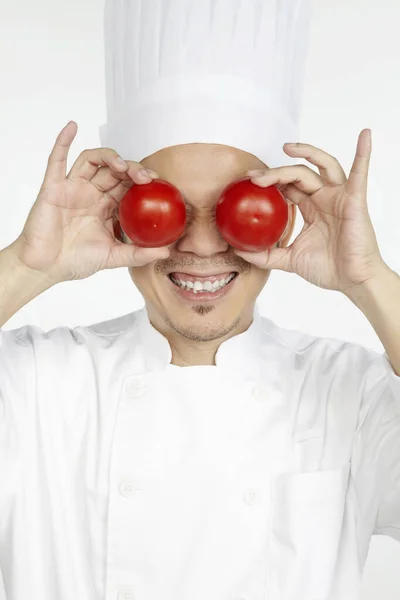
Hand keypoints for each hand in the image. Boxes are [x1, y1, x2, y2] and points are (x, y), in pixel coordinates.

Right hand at [13, 121, 169, 283]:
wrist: (46, 268)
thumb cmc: (76, 261)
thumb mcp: (113, 257)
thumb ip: (139, 254)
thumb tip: (166, 251)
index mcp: (105, 207)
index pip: (127, 186)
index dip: (142, 180)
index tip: (157, 182)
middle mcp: (90, 194)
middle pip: (114, 170)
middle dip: (131, 169)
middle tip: (145, 177)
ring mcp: (72, 189)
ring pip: (92, 161)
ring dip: (109, 157)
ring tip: (122, 166)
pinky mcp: (53, 187)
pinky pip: (57, 160)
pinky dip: (63, 141)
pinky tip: (72, 127)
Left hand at [235, 129, 386, 295]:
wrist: (352, 281)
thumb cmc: (328, 269)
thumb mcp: (289, 260)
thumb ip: (265, 255)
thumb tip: (237, 251)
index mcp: (311, 209)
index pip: (288, 186)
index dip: (269, 180)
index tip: (249, 182)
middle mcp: (325, 198)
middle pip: (299, 174)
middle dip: (276, 172)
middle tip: (255, 177)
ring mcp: (340, 197)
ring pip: (323, 166)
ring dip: (307, 153)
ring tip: (287, 147)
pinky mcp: (354, 199)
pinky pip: (360, 172)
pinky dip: (363, 153)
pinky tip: (364, 136)